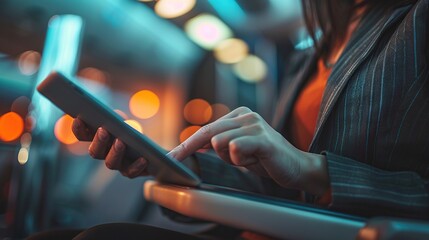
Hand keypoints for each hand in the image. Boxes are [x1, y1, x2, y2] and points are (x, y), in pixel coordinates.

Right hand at [72, 117, 148, 177]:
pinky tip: (144, 158)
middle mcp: (103, 153)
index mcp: (97, 138)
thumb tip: (114, 116)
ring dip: (115, 153)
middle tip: (103, 130)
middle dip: (98, 141)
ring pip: (111, 163)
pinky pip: (131, 172)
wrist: (147, 148)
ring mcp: (116, 164)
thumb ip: (116, 117)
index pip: (82, 135)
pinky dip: (136, 166)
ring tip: (120, 142)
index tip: (79, 119)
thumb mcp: (123, 120)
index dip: (78, 129)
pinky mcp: (130, 171)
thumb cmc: (131, 130)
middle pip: (95, 152)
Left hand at [169, 107, 329, 194]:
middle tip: (177, 161)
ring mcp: (254, 125)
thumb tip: (192, 144)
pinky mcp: (262, 139)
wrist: (296, 168)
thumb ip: (218, 143)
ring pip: (219, 143)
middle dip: (192, 149)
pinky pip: (235, 149)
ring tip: (248, 159)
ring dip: (230, 159)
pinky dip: (240, 160)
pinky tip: (256, 160)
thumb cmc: (265, 159)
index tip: (171, 157)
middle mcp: (246, 115)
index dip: (186, 144)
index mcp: (239, 115)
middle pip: (209, 133)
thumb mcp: (237, 150)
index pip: (207, 129)